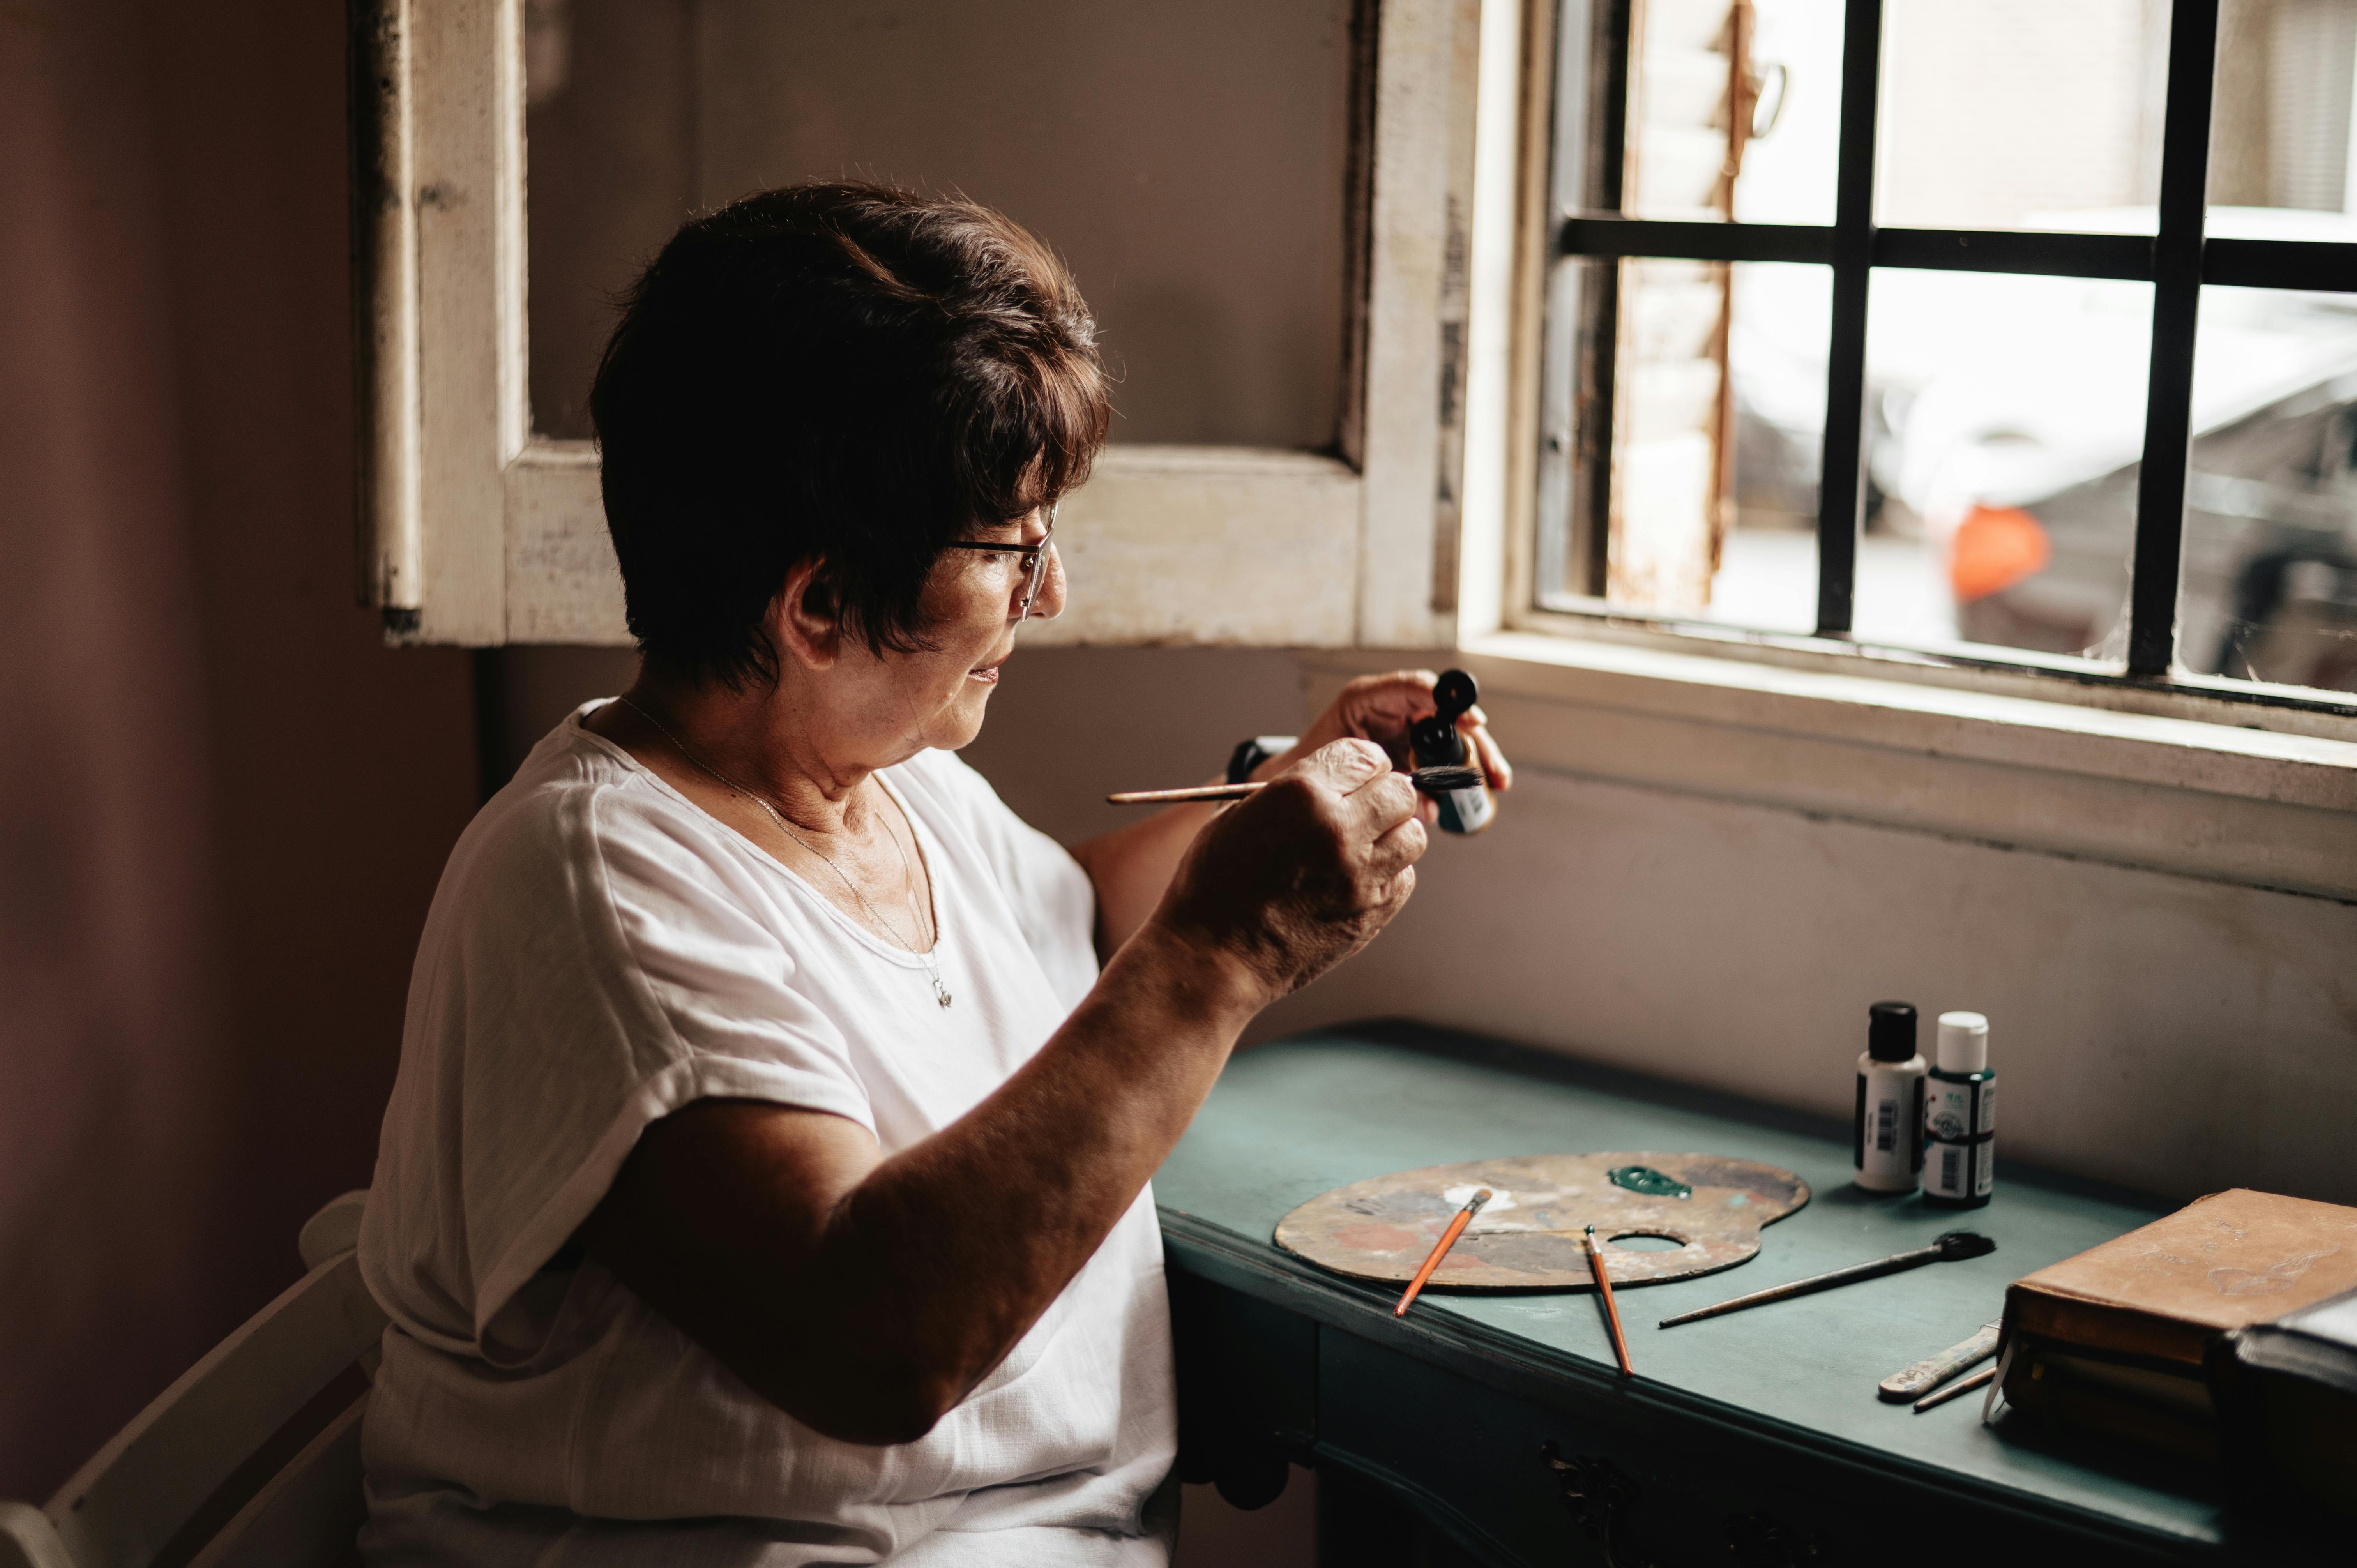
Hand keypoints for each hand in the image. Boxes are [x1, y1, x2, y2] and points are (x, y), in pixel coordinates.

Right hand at [1150, 739, 1426, 1003]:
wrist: (1212, 957)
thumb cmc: (1215, 884)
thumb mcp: (1240, 813)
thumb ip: (1295, 790)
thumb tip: (1337, 780)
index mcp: (1302, 796)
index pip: (1365, 755)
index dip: (1360, 764)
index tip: (1354, 776)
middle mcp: (1339, 832)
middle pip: (1400, 792)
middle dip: (1383, 794)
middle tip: (1362, 808)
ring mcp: (1360, 877)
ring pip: (1412, 836)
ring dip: (1391, 834)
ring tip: (1361, 845)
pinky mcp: (1371, 914)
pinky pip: (1404, 879)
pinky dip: (1387, 874)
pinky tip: (1355, 879)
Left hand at [1276, 671, 1513, 802]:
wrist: (1297, 785)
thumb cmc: (1311, 766)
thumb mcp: (1336, 762)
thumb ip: (1374, 770)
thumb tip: (1422, 795)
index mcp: (1371, 698)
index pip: (1418, 688)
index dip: (1449, 703)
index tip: (1472, 722)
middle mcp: (1394, 708)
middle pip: (1448, 716)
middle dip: (1474, 742)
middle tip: (1492, 769)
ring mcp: (1407, 730)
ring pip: (1453, 739)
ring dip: (1476, 760)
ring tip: (1496, 782)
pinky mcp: (1413, 753)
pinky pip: (1445, 760)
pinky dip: (1461, 775)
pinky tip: (1479, 792)